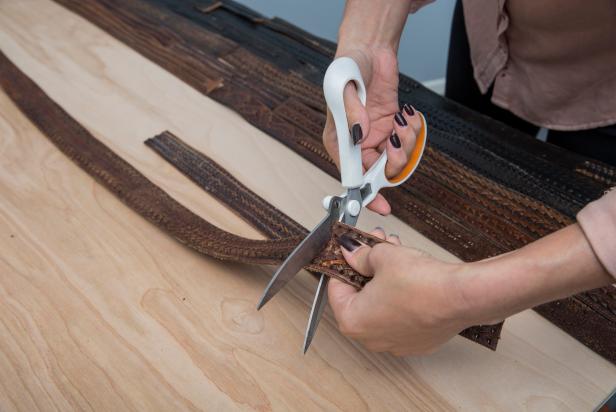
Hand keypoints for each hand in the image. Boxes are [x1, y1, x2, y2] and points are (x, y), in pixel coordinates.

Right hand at [322, 48, 422, 214]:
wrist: (370, 50)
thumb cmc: (348, 68)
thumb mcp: (343, 88)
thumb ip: (351, 113)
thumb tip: (360, 135)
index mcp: (339, 142)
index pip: (350, 176)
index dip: (364, 195)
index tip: (380, 206)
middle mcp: (358, 145)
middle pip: (378, 173)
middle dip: (392, 163)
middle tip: (395, 141)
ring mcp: (377, 138)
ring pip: (397, 159)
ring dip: (405, 143)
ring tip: (400, 120)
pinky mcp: (393, 128)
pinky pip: (408, 141)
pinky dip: (412, 130)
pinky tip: (405, 113)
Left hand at [328, 224, 612, 355]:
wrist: (462, 296)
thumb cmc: (422, 283)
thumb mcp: (382, 256)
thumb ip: (360, 255)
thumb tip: (351, 253)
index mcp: (352, 321)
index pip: (335, 288)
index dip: (343, 263)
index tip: (350, 250)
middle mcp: (371, 338)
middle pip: (359, 296)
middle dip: (367, 268)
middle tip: (375, 246)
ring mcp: (396, 343)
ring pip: (381, 304)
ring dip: (384, 279)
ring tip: (397, 254)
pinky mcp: (418, 341)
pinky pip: (400, 315)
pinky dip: (402, 295)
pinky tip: (411, 275)